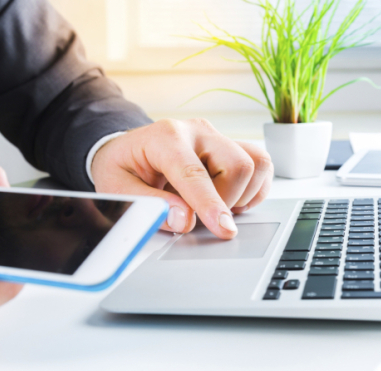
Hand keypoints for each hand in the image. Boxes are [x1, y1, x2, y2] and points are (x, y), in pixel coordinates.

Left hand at [92, 119, 273, 239]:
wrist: (127, 150)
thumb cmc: (122, 169)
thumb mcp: (118, 190)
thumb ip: (149, 206)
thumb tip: (184, 220)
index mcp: (165, 137)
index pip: (195, 173)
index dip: (211, 204)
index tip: (223, 229)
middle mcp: (197, 132)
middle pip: (238, 165)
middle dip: (227, 201)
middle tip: (202, 216)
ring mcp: (216, 137)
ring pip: (256, 163)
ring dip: (244, 194)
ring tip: (217, 205)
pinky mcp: (230, 146)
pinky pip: (261, 164)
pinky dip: (255, 188)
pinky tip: (232, 199)